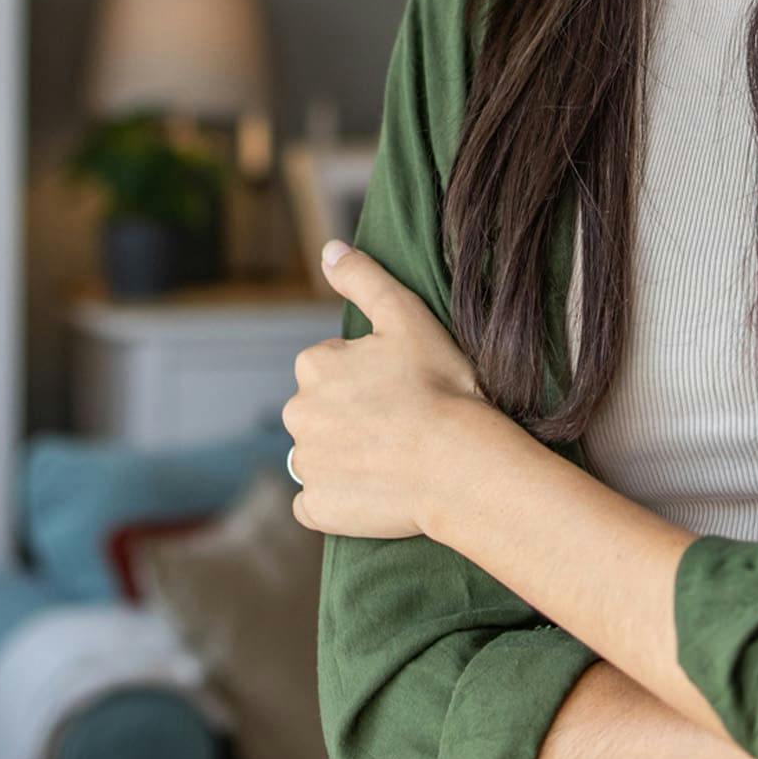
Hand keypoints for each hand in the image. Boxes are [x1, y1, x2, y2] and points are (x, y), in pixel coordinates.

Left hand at [285, 241, 494, 538]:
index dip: (368, 372)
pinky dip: (340, 495)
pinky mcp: (318, 508)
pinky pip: (318, 500)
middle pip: (321, 408)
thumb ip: (363, 278)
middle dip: (351, 412)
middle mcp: (298, 415)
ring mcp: (306, 466)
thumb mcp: (406, 316)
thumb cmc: (440, 384)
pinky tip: (376, 487)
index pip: (330, 364)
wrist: (459, 462)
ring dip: (347, 452)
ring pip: (320, 452)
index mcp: (314, 366)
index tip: (401, 383)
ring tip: (395, 454)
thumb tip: (329, 250)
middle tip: (400, 418)